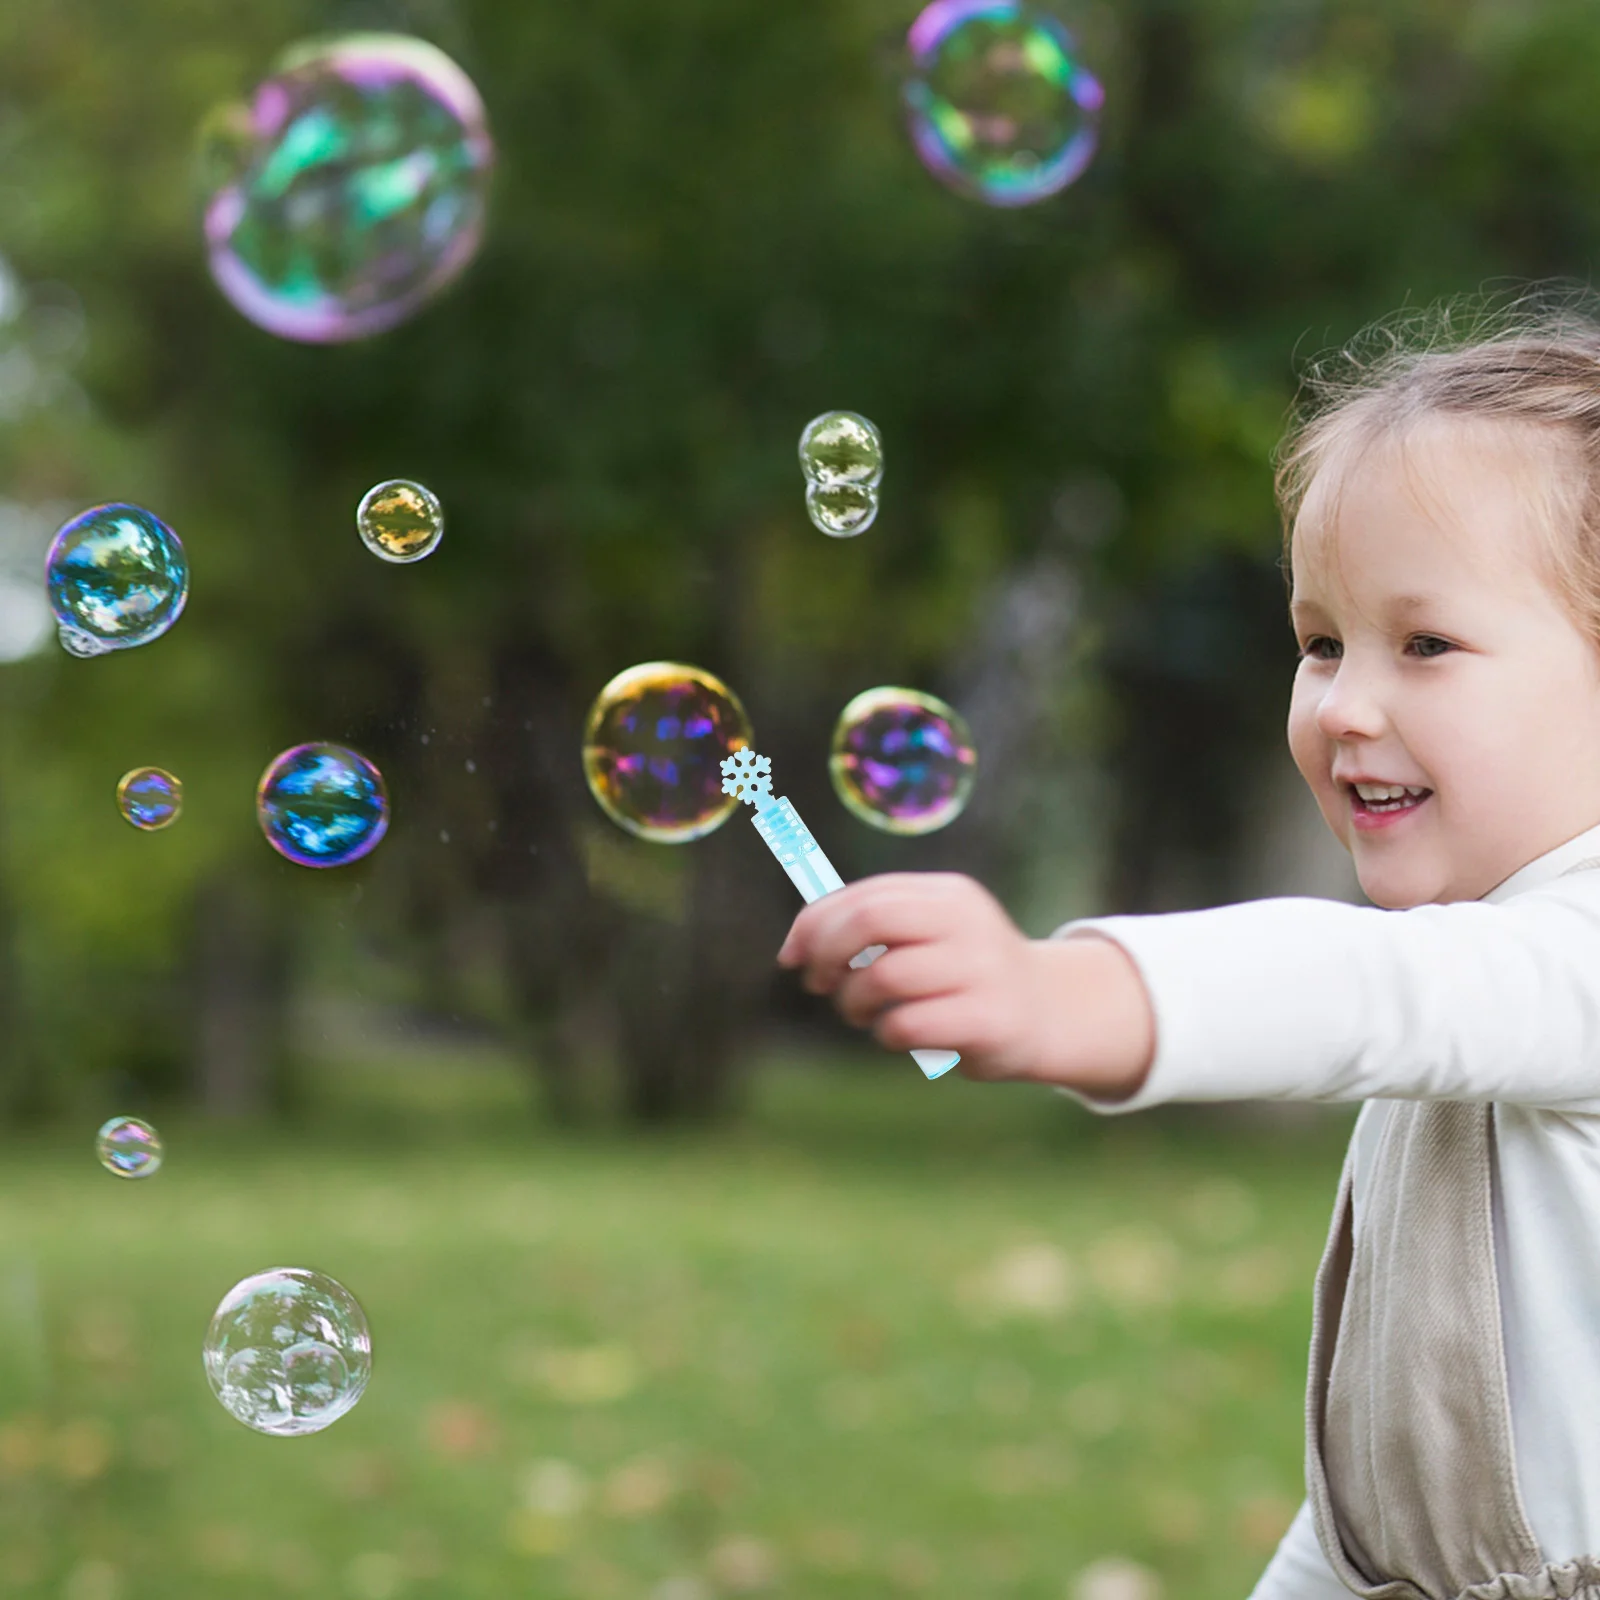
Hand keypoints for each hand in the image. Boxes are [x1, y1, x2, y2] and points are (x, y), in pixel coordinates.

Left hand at [775, 872, 1155, 1095]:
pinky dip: (885, 1033)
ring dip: (853, 1001)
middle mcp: (968, 923)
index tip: (791, 956)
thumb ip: (873, 927)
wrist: (1049, 1013)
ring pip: (883, 975)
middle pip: (871, 921)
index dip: (815, 925)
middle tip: (818, 983)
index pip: (866, 896)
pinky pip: (907, 1023)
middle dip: (827, 953)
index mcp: (949, 895)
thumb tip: (796, 947)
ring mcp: (983, 969)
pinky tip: (896, 1034)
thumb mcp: (930, 934)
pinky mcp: (989, 1019)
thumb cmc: (964, 975)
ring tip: (861, 1013)